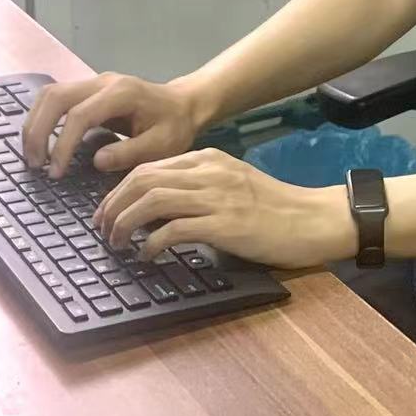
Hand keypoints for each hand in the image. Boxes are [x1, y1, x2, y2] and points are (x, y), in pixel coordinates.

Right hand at [21, 72, 207, 177]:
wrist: (183, 104)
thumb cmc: (174, 126)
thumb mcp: (162, 145)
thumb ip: (130, 153)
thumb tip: (96, 162)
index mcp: (121, 93)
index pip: (79, 115)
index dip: (63, 144)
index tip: (55, 172)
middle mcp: (102, 81)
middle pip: (55, 97)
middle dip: (38, 130)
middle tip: (35, 165)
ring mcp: (93, 82)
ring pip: (50, 94)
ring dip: (35, 123)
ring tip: (33, 156)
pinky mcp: (88, 90)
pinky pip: (56, 99)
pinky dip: (43, 119)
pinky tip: (41, 142)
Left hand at [93, 149, 358, 270]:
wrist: (313, 218)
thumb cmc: (274, 207)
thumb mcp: (232, 184)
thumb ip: (199, 187)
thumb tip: (158, 205)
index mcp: (207, 160)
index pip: (149, 166)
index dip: (119, 189)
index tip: (107, 211)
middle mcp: (208, 172)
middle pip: (142, 179)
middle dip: (113, 204)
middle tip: (102, 228)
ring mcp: (217, 197)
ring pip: (152, 200)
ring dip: (125, 222)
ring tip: (117, 243)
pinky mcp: (225, 225)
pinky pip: (175, 229)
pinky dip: (152, 242)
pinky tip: (146, 255)